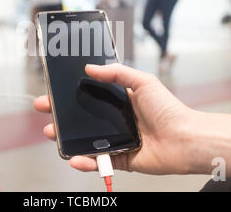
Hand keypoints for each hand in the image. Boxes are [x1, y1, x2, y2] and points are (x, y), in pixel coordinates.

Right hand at [33, 63, 196, 174]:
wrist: (185, 138)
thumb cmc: (168, 109)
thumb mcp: (142, 81)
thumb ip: (116, 73)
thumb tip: (90, 67)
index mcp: (118, 102)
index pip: (87, 97)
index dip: (69, 95)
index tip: (53, 92)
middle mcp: (114, 121)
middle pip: (81, 119)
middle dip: (60, 115)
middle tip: (46, 110)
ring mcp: (115, 140)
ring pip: (84, 141)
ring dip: (66, 138)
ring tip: (53, 133)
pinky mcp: (119, 158)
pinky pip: (97, 161)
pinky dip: (84, 162)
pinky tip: (75, 158)